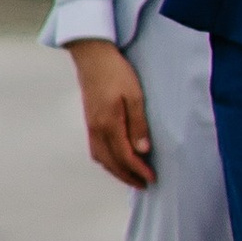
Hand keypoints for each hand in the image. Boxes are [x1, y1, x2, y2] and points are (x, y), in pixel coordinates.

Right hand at [67, 38, 153, 188]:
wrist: (92, 56)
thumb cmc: (116, 72)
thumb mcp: (134, 95)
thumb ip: (138, 124)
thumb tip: (142, 150)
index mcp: (109, 124)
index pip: (125, 156)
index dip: (139, 170)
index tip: (152, 178)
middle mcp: (97, 130)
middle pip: (112, 162)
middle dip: (128, 176)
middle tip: (144, 184)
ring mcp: (90, 126)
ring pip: (101, 158)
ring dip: (116, 171)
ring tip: (131, 177)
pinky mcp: (89, 121)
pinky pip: (96, 150)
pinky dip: (107, 161)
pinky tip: (115, 160)